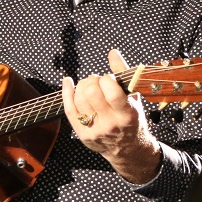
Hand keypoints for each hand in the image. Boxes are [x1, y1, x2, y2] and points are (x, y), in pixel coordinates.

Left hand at [62, 49, 160, 183]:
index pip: (112, 92)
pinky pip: (69, 109)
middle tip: (97, 81)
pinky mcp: (83, 134)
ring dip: (82, 85)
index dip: (107, 79)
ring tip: (89, 85)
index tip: (108, 79)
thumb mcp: (134, 98)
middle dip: (92, 81)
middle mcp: (110, 124)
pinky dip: (67, 92)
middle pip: (92, 94)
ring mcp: (94, 130)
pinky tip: (68, 82)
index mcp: (126, 115)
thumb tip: (112, 52)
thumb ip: (124, 74)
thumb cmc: (132, 119)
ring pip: (79, 100)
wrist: (127, 149)